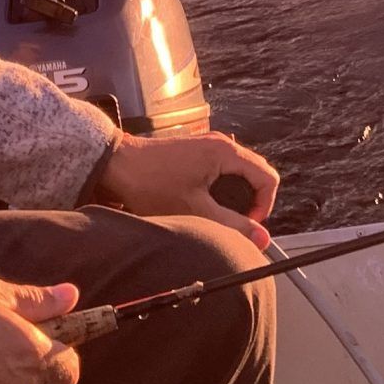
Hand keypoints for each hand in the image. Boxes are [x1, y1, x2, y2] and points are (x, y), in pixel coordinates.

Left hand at [93, 131, 277, 246]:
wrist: (116, 165)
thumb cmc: (151, 184)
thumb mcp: (196, 210)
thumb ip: (232, 225)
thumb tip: (262, 239)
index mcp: (226, 153)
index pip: (268, 178)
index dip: (263, 206)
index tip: (246, 225)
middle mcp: (221, 144)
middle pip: (255, 175)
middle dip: (250, 203)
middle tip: (231, 223)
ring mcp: (208, 146)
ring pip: (239, 174)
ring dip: (234, 197)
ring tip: (215, 216)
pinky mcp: (196, 152)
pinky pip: (222, 171)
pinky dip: (220, 189)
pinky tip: (201, 204)